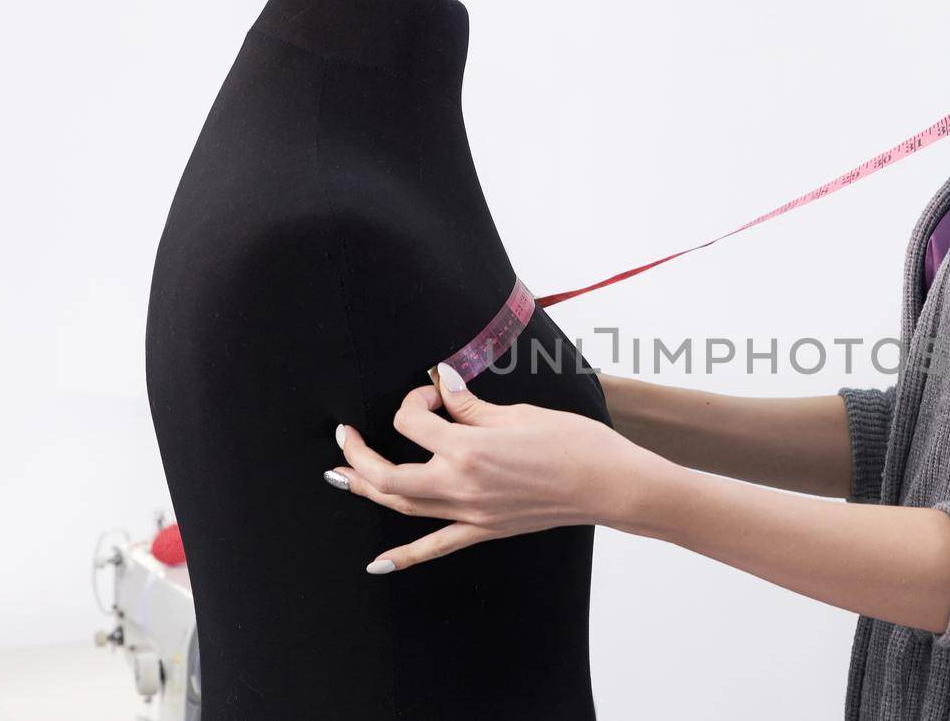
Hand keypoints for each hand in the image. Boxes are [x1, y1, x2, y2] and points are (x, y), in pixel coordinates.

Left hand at [325, 363, 655, 573]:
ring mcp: (470, 513)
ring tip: (342, 476)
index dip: (416, 401)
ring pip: (402, 507)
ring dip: (367, 490)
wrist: (607, 483)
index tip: (433, 392)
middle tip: (344, 435)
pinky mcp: (484, 530)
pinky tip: (377, 564)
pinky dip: (403, 556)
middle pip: (388, 474)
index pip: (415, 423)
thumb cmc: (573, 443)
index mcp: (468, 448)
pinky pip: (436, 546)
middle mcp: (461, 484)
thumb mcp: (518, 413)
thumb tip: (444, 385)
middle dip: (359, 454)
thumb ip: (472, 406)